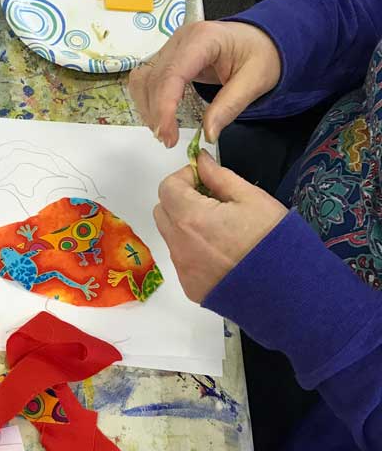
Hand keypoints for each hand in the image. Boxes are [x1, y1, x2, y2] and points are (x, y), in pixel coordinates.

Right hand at [129, 20, 281, 145]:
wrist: (262, 40)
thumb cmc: (262, 54)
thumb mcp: (255, 81)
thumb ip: (229, 107)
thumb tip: (207, 133)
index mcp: (203, 38)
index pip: (172, 74)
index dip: (165, 107)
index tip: (168, 135)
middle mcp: (181, 39)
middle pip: (153, 78)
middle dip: (156, 112)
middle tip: (168, 140)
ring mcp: (172, 46)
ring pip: (143, 78)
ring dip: (147, 107)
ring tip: (163, 131)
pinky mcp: (168, 57)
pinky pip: (147, 79)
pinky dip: (148, 100)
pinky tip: (160, 117)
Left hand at [154, 152, 287, 301]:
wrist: (288, 290)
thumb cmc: (273, 240)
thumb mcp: (251, 198)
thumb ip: (219, 177)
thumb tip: (200, 160)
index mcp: (191, 218)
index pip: (167, 188)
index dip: (183, 178)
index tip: (204, 180)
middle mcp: (180, 245)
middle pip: (163, 211)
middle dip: (180, 200)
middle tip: (211, 201)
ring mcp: (183, 269)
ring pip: (171, 236)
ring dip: (186, 225)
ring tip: (219, 228)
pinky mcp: (190, 286)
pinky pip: (182, 260)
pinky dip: (193, 250)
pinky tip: (221, 252)